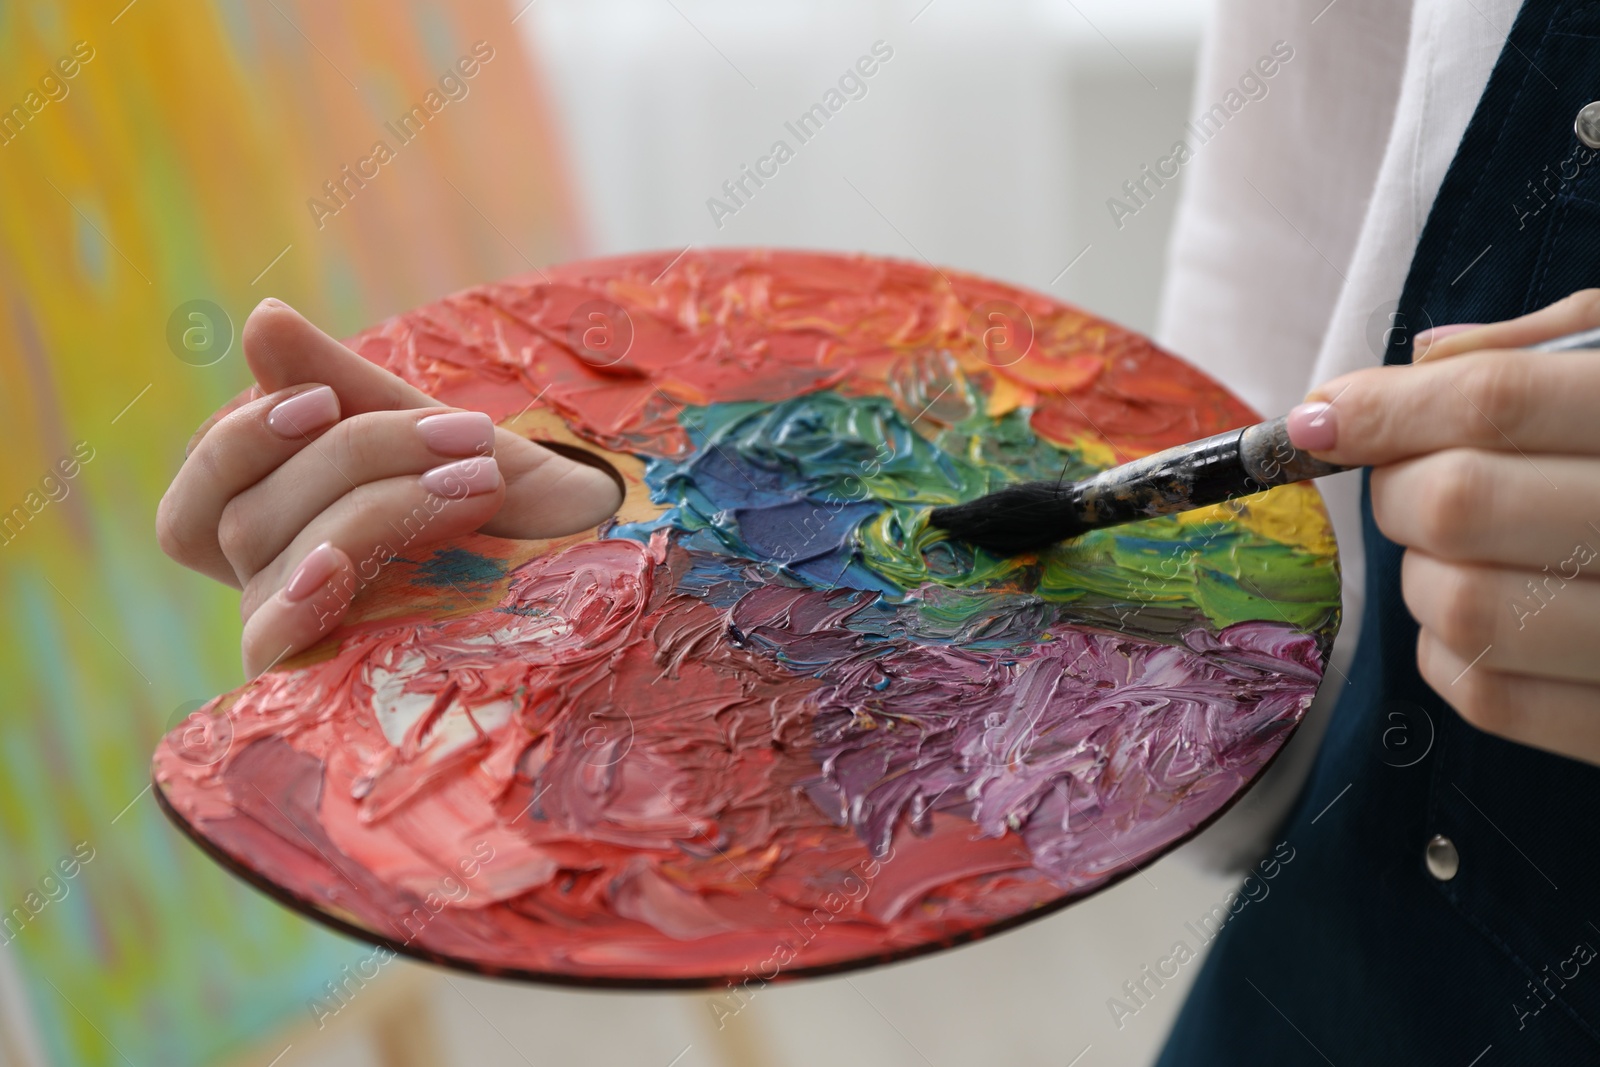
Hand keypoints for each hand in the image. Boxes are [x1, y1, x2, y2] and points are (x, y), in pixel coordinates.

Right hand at [157, 299, 621, 677]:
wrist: (610, 573)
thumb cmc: (524, 512)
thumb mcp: (444, 437)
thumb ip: (355, 389)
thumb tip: (260, 320)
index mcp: (291, 527)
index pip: (206, 490)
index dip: (241, 438)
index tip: (326, 400)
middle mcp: (283, 587)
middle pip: (242, 513)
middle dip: (350, 457)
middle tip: (466, 435)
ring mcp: (307, 638)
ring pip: (265, 554)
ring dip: (370, 503)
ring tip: (480, 482)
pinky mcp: (332, 684)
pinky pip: (269, 640)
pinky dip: (294, 596)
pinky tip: (336, 567)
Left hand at [1285, 289, 1599, 766]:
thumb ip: (1553, 349)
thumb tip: (1424, 360)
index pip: (1496, 403)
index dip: (1385, 407)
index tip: (1319, 418)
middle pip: (1458, 503)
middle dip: (1398, 486)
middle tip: (1411, 476)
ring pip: (1453, 604)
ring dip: (1422, 570)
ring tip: (1466, 548)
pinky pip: (1480, 692)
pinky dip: (1445, 649)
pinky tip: (1490, 610)